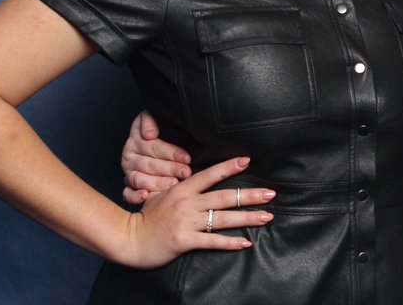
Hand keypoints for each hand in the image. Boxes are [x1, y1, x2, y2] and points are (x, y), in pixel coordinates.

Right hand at [122, 111, 191, 203]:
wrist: (152, 139)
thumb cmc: (159, 129)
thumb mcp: (152, 117)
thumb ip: (149, 120)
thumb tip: (150, 134)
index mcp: (135, 140)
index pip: (153, 147)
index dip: (171, 152)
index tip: (187, 158)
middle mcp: (129, 157)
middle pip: (149, 164)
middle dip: (170, 168)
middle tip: (186, 172)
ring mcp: (128, 172)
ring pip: (139, 179)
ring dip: (156, 183)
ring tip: (173, 184)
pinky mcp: (128, 186)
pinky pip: (127, 193)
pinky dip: (134, 196)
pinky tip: (146, 196)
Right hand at [122, 156, 275, 267]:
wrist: (131, 239)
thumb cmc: (146, 217)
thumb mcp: (161, 195)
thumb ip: (180, 188)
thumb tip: (195, 180)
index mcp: (183, 189)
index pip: (210, 175)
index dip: (229, 167)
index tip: (247, 160)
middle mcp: (188, 203)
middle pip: (224, 197)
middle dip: (249, 195)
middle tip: (271, 193)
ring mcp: (187, 222)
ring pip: (223, 218)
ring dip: (247, 218)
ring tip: (267, 216)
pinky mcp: (185, 240)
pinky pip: (213, 242)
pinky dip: (230, 242)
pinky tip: (246, 242)